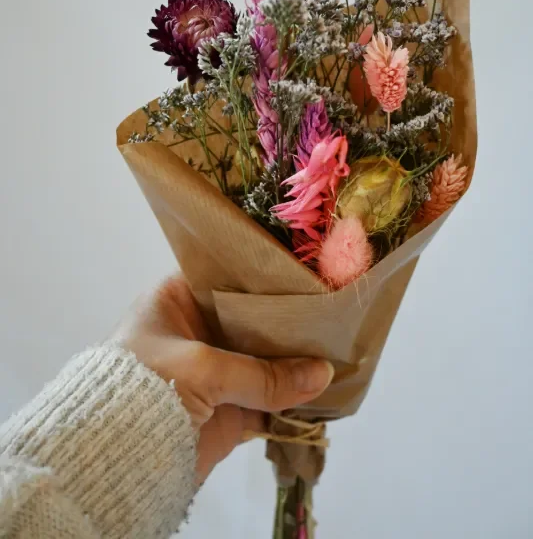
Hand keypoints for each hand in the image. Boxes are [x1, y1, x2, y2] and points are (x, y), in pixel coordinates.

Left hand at [113, 277, 333, 482]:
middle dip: (290, 320)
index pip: (229, 276)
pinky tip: (327, 387)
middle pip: (255, 318)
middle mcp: (198, 328)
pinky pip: (269, 398)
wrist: (114, 461)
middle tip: (333, 308)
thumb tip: (323, 374)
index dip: (265, 275)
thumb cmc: (142, 388)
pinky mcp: (228, 408)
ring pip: (266, 359)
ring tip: (340, 345)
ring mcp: (215, 369)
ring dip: (297, 360)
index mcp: (177, 299)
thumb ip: (262, 373)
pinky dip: (294, 397)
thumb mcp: (201, 369)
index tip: (307, 272)